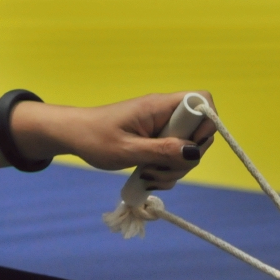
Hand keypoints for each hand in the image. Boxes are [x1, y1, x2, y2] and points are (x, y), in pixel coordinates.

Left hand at [16, 92, 216, 189]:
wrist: (73, 136)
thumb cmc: (94, 138)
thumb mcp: (128, 149)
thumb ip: (162, 151)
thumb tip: (195, 151)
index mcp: (158, 106)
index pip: (201, 101)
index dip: (206, 123)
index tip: (190, 147)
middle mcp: (164, 115)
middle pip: (199, 134)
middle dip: (187, 158)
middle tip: (160, 169)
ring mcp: (161, 129)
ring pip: (188, 151)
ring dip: (173, 170)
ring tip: (147, 176)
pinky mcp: (156, 142)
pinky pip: (174, 158)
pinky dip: (166, 172)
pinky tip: (146, 178)